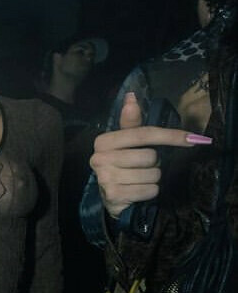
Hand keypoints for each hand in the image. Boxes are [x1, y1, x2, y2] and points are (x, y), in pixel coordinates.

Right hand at [90, 92, 210, 218]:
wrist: (111, 197)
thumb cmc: (123, 165)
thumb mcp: (126, 143)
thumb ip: (131, 122)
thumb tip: (131, 95)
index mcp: (103, 142)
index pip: (144, 134)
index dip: (171, 136)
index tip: (192, 139)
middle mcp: (99, 159)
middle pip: (149, 156)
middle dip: (154, 163)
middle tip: (142, 167)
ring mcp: (105, 178)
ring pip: (152, 174)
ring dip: (153, 179)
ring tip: (140, 180)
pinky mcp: (114, 196)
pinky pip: (149, 190)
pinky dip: (149, 192)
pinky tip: (138, 192)